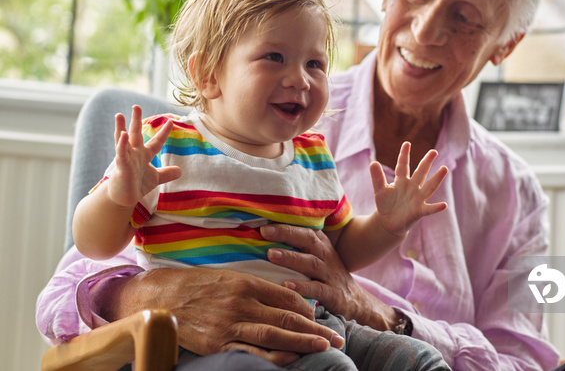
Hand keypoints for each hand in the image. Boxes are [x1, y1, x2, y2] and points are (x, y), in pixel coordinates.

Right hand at [95, 266, 344, 365]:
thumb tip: (281, 296)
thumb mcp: (225, 276)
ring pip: (275, 335)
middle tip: (337, 337)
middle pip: (286, 317)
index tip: (320, 316)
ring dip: (303, 342)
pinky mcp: (217, 344)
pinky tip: (290, 359)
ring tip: (324, 347)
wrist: (157, 298)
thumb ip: (252, 286)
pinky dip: (273, 356)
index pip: (286, 297)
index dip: (306, 308)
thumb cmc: (193, 284)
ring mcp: (229, 324)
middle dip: (315, 328)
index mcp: (244, 282)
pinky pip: (251, 352)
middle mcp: (241, 302)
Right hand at [107, 105, 180, 207]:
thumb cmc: (137, 185)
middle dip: (136, 120)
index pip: (156, 142)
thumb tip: (180, 171)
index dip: (163, 132)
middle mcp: (135, 154)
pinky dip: (122, 145)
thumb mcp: (155, 178)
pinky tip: (122, 135)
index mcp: (144, 155)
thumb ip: (166, 173)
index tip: (170, 121)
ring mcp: (127, 159)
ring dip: (121, 128)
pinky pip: (121, 154)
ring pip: (123, 141)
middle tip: (136, 106)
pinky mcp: (121, 167)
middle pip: (136, 134)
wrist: (124, 198)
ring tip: (119, 115)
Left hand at [261, 224, 400, 331]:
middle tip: (265, 231)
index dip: (286, 223)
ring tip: (271, 254)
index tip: (265, 219)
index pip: (303, 228)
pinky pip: (317, 288)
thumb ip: (296, 246)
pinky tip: (287, 285)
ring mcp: (329, 274)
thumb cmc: (326, 275)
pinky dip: (302, 286)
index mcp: (320, 244)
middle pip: (307, 239)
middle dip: (286, 233)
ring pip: (310, 262)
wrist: (355, 301)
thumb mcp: (316, 256)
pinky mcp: (332, 293)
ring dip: (291, 257)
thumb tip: (263, 237)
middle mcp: (325, 255)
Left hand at [369, 141, 447, 236]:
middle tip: (433, 151)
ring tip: (445, 168)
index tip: (407, 143)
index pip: (403, 166)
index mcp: (401, 181)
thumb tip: (373, 162)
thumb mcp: (379, 190)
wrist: (389, 222)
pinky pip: (429, 209)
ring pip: (429, 187)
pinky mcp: (419, 211)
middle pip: (421, 172)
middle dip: (426, 162)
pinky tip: (444, 205)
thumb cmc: (386, 204)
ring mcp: (417, 199)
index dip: (404, 155)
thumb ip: (377, 177)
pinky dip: (436, 207)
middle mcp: (412, 187)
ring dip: (437, 179)